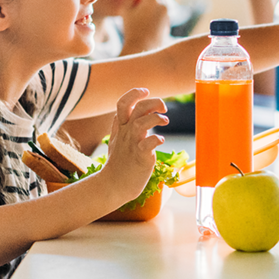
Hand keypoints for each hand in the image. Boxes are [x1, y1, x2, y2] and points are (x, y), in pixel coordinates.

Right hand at [100, 88, 166, 202]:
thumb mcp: (118, 139)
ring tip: (165, 120)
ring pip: (139, 124)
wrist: (113, 186)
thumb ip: (124, 124)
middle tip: (164, 107)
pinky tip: (161, 140)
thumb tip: (134, 109)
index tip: (146, 92)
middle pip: (136, 109)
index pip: (122, 104)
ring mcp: (132, 146)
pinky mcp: (139, 158)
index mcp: (121, 128)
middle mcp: (126, 134)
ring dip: (155, 118)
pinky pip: (146, 145)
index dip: (134, 94)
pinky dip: (155, 139)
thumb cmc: (119, 163)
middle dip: (151, 102)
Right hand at [120, 0, 169, 54]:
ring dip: (153, 7)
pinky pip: (163, 15)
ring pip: (161, 5)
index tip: (131, 3)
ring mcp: (167, 15)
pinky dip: (157, 16)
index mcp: (151, 1)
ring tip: (142, 17)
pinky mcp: (168, 24)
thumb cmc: (131, 29)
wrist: (142, 48)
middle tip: (137, 9)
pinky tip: (148, 24)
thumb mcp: (125, 11)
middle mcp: (162, 6)